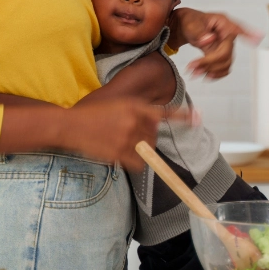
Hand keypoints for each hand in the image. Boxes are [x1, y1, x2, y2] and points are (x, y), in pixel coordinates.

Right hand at [60, 100, 191, 170]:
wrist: (71, 125)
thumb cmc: (92, 116)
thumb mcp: (117, 106)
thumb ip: (136, 114)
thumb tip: (152, 130)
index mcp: (134, 106)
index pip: (163, 113)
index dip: (182, 117)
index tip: (197, 117)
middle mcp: (134, 120)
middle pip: (154, 136)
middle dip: (146, 140)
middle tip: (128, 139)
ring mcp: (127, 137)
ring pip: (147, 150)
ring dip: (139, 151)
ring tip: (119, 145)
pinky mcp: (120, 152)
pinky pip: (138, 163)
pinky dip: (135, 163)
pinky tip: (120, 156)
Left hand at [170, 8, 261, 79]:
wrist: (185, 27)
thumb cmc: (189, 21)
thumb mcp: (191, 24)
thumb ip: (199, 32)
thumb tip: (209, 39)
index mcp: (222, 22)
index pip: (237, 29)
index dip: (249, 34)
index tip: (258, 38)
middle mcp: (227, 34)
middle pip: (226, 53)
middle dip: (209, 62)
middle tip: (192, 67)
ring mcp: (226, 45)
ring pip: (225, 62)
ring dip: (210, 70)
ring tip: (193, 71)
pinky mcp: (222, 54)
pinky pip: (224, 67)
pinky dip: (214, 73)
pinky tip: (203, 74)